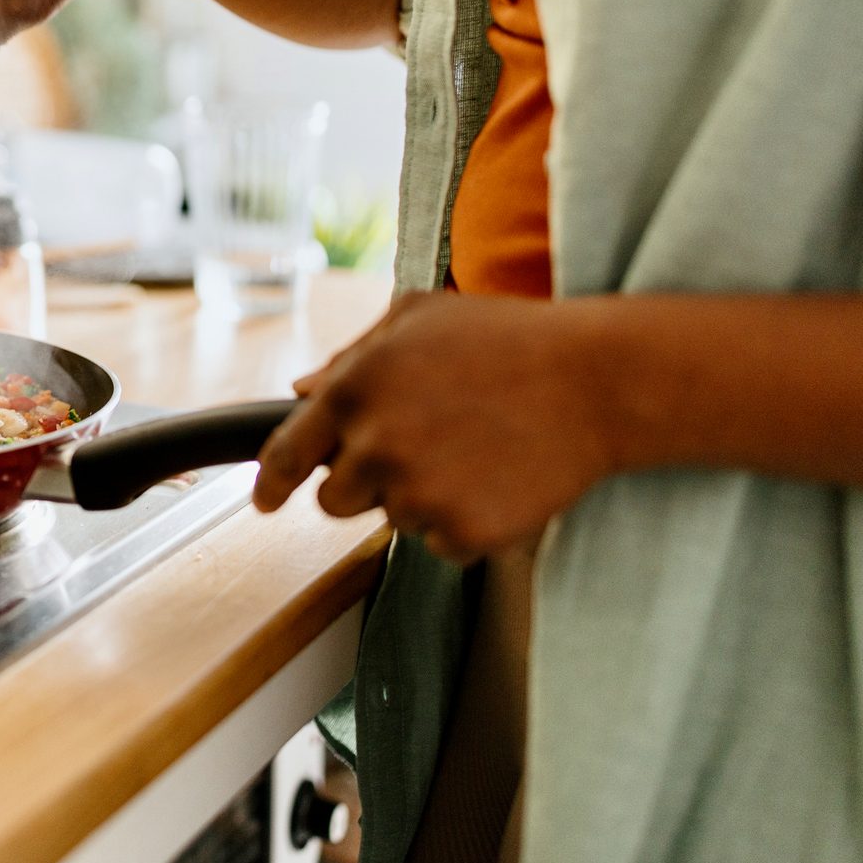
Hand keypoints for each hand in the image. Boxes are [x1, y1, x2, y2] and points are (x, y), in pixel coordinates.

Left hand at [251, 291, 623, 560]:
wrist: (598, 381)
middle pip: (335, 499)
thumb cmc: (509, 338)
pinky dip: (463, 522)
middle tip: (420, 447)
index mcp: (354, 389)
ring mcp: (418, 494)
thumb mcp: (419, 317)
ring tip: (474, 448)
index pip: (286, 454)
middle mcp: (376, 445)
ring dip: (421, 496)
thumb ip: (351, 357)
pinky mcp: (463, 532)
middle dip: (365, 480)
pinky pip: (440, 544)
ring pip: (392, 520)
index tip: (265, 501)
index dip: (269, 483)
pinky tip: (498, 477)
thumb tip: (301, 392)